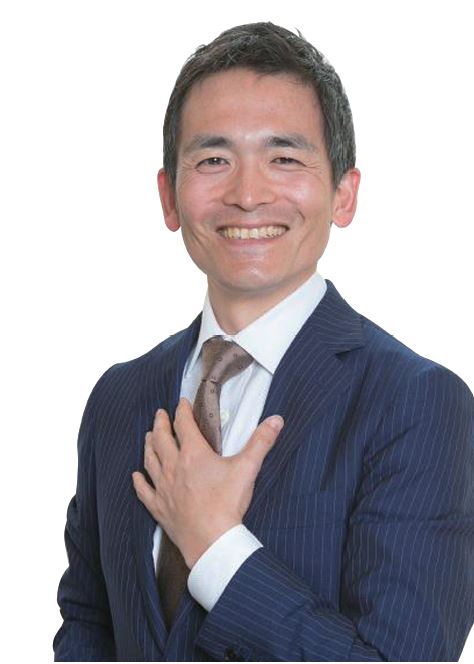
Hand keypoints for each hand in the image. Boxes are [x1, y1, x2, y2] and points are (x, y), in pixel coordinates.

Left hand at [132, 397, 283, 567]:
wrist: (212, 541)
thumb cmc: (228, 504)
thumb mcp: (248, 468)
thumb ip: (261, 441)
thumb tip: (276, 420)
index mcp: (193, 454)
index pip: (183, 425)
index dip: (182, 411)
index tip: (181, 402)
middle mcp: (174, 467)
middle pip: (161, 439)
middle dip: (160, 424)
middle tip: (159, 414)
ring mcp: (164, 488)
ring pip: (150, 461)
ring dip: (148, 446)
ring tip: (148, 436)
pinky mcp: (159, 507)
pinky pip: (144, 491)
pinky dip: (139, 481)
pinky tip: (136, 476)